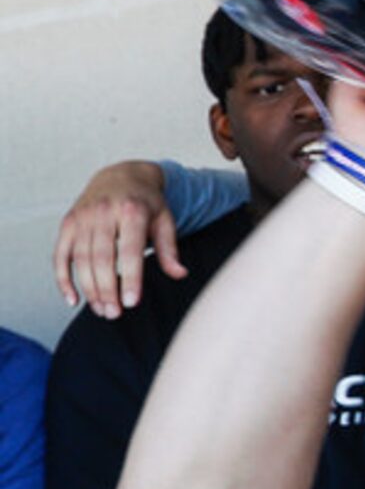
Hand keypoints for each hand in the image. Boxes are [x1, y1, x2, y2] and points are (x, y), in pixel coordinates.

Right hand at [55, 161, 178, 317]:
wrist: (121, 175)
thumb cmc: (147, 203)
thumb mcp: (165, 220)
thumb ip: (170, 248)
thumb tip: (180, 274)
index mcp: (131, 211)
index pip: (129, 250)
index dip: (129, 277)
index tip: (131, 302)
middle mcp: (102, 213)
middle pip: (101, 257)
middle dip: (106, 288)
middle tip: (114, 313)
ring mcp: (82, 217)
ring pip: (80, 259)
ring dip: (88, 288)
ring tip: (102, 310)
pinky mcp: (68, 223)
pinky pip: (60, 254)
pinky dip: (63, 278)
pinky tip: (73, 299)